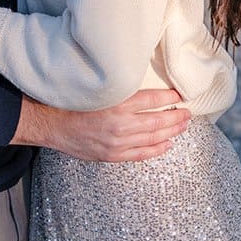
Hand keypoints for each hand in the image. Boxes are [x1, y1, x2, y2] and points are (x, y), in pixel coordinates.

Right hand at [13, 88, 191, 161]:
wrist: (52, 125)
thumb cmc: (73, 103)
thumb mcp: (98, 90)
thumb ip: (120, 89)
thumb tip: (143, 85)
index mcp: (117, 103)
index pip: (152, 98)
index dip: (169, 96)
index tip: (179, 94)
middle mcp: (120, 124)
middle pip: (158, 120)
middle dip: (176, 117)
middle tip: (188, 112)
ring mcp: (118, 143)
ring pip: (153, 138)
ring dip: (171, 132)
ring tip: (182, 126)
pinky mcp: (113, 155)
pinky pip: (141, 154)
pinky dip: (156, 149)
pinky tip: (167, 144)